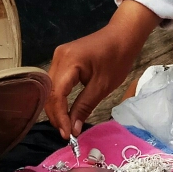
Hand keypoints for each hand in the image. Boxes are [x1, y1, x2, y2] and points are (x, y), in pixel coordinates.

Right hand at [45, 0, 160, 138]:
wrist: (122, 36)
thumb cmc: (117, 59)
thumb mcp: (102, 86)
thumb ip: (84, 107)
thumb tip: (73, 129)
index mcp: (68, 62)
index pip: (56, 95)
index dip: (60, 117)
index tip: (68, 135)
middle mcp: (58, 57)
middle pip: (50, 92)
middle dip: (56, 115)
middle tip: (68, 133)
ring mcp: (58, 56)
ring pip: (50, 89)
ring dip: (56, 108)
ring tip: (67, 125)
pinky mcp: (62, 58)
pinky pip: (56, 82)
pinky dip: (59, 98)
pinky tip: (65, 110)